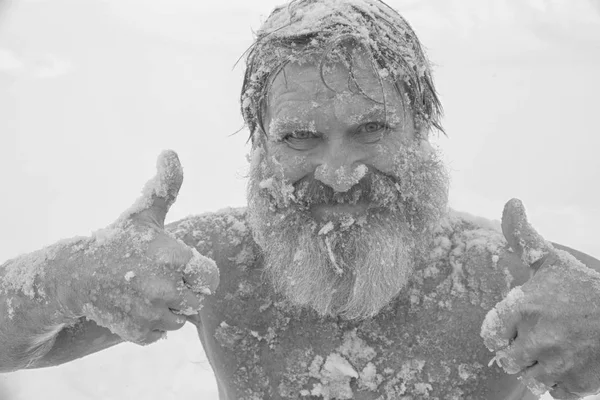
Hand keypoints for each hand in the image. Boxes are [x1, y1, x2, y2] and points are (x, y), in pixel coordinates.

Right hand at [59, 150, 218, 344]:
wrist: (76, 275)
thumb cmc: (118, 241)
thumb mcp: (144, 212)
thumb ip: (165, 186)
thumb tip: (170, 152)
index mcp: (174, 258)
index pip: (211, 278)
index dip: (199, 273)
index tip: (183, 266)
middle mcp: (165, 289)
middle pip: (198, 300)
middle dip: (185, 290)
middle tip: (162, 277)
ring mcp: (151, 314)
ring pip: (180, 318)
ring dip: (170, 308)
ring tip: (148, 290)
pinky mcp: (138, 333)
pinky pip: (161, 333)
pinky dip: (152, 323)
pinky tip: (137, 305)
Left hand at [481, 199, 599, 398]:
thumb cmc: (582, 288)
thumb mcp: (550, 261)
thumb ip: (522, 238)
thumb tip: (511, 201)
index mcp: (523, 306)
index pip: (490, 336)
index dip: (502, 332)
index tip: (517, 326)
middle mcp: (537, 336)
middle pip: (507, 361)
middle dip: (519, 352)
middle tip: (539, 338)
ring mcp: (559, 363)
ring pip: (528, 379)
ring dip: (538, 368)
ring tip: (554, 350)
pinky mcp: (577, 384)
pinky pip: (553, 392)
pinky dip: (559, 383)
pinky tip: (570, 364)